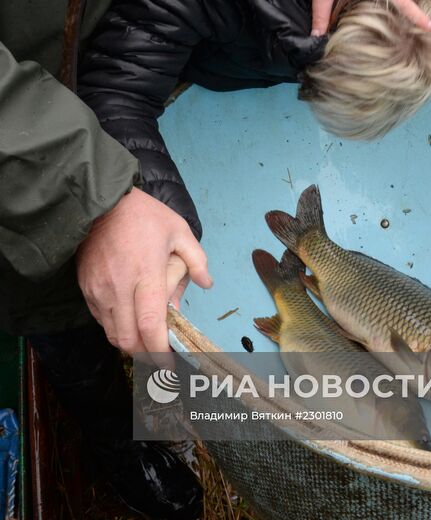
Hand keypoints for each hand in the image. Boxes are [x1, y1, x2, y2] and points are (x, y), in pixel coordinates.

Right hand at [76, 189, 211, 353]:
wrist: (102, 202)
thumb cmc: (144, 215)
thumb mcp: (179, 230)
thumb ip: (196, 260)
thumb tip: (207, 284)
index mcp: (146, 273)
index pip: (150, 325)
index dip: (160, 351)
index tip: (170, 364)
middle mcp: (119, 287)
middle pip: (128, 339)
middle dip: (146, 354)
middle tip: (160, 356)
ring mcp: (99, 290)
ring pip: (112, 334)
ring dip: (130, 343)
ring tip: (146, 341)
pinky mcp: (86, 288)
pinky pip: (100, 320)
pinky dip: (115, 328)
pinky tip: (129, 320)